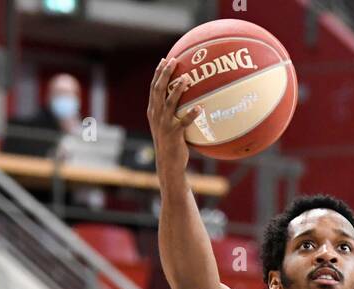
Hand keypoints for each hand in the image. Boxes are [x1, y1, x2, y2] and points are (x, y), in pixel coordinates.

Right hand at [147, 56, 197, 174]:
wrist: (167, 163)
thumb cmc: (170, 143)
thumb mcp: (165, 125)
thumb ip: (170, 111)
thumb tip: (185, 97)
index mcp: (153, 111)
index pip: (154, 88)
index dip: (158, 73)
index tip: (164, 60)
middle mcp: (156, 115)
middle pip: (159, 90)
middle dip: (165, 74)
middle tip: (174, 61)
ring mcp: (165, 124)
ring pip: (170, 103)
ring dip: (178, 89)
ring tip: (187, 78)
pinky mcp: (174, 134)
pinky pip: (184, 122)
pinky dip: (192, 114)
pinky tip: (200, 108)